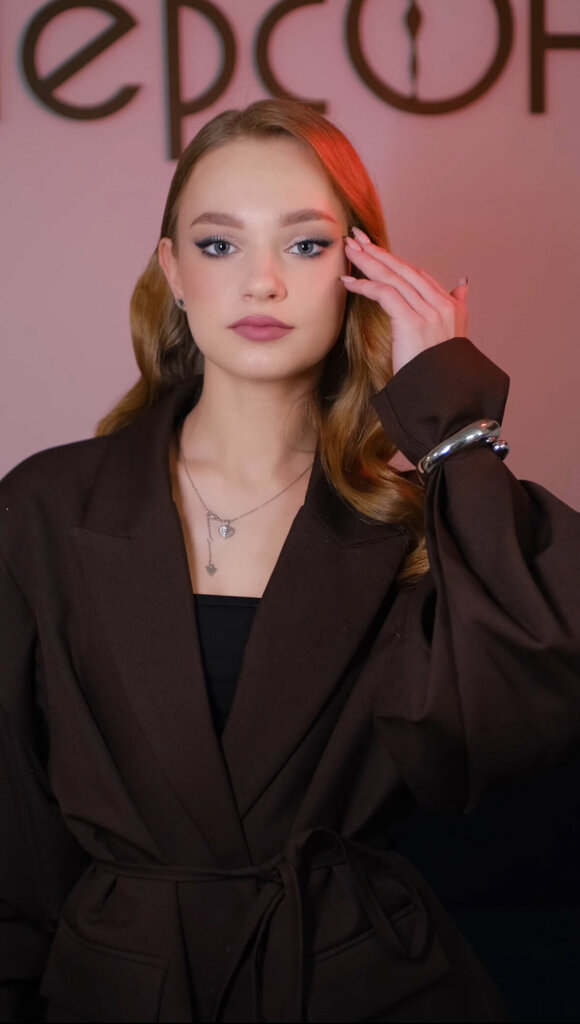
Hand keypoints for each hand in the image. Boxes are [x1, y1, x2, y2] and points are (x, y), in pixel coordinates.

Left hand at [342, 227, 468, 375]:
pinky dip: (365, 286)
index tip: (374, 249)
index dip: (395, 260)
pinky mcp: (412, 321)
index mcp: (451, 306)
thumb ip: (458, 306)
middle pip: (404, 269)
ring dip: (368, 262)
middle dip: (378, 252)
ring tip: (348, 250)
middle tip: (355, 238)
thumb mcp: (453, 337)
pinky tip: (348, 282)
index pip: (418, 274)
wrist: (443, 396)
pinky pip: (385, 294)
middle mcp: (442, 304)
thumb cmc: (439, 374)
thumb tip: (462, 283)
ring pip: (393, 278)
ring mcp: (429, 312)